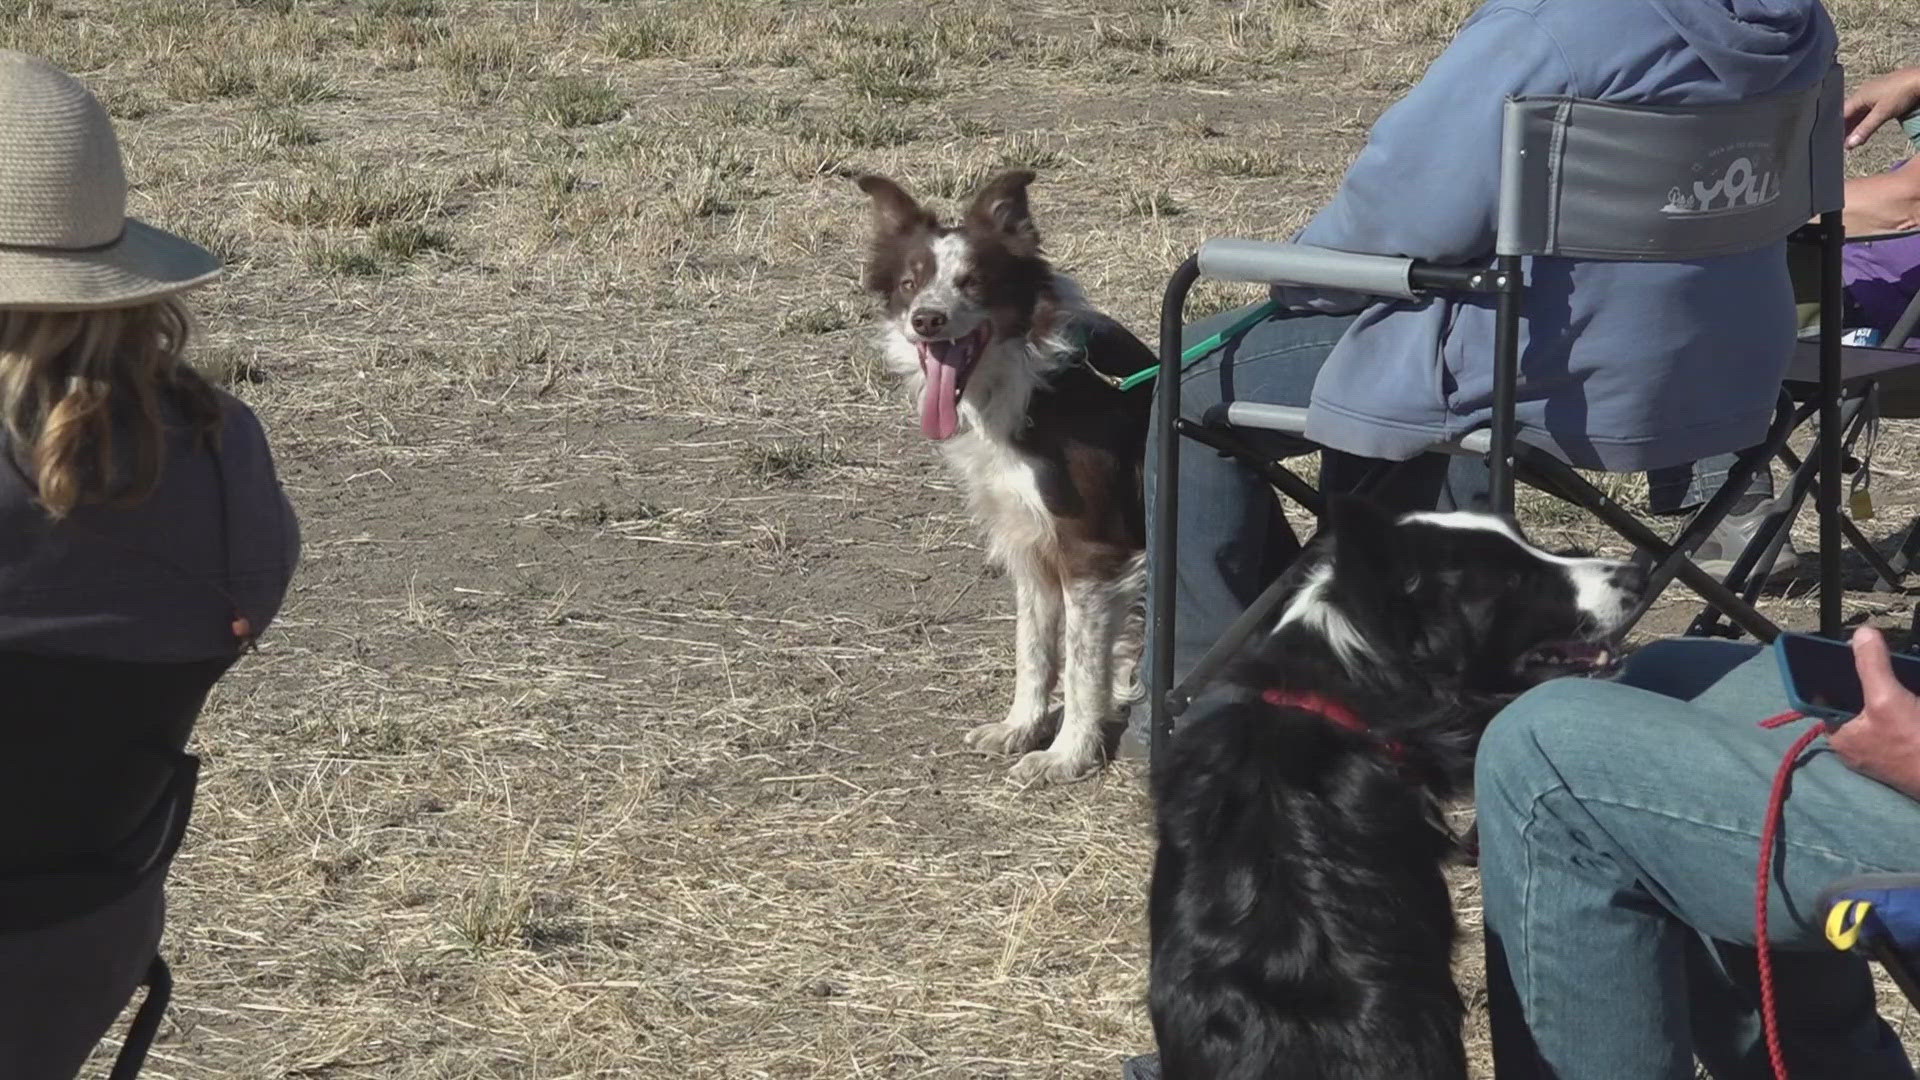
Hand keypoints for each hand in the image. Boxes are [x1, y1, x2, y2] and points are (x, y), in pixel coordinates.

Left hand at [1828, 626, 1919, 798]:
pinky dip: (1902, 704)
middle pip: (1854, 701)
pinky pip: (1896, 720)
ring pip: (1877, 710)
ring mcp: (1881, 749)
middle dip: (1867, 679)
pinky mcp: (1903, 750)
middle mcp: (1855, 745)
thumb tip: (1861, 632)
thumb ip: (1871, 665)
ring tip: (1895, 670)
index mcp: (1839, 735)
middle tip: (1877, 656)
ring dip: (1887, 690)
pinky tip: (1910, 690)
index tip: (1847, 651)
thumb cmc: (1914, 743)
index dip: (1835, 673)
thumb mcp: (1887, 698)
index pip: (1826, 698)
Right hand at [1844, 67, 1919, 148]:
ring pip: (1860, 112)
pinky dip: (1866, 120)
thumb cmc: (1902, 91)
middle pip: (1850, 114)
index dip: (1839, 129)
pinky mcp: (1883, 95)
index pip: (1842, 115)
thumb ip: (1865, 129)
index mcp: (1859, 95)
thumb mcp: (1882, 113)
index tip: (1839, 142)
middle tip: (1846, 143)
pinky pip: (1869, 110)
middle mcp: (1864, 93)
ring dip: (1857, 125)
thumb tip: (1850, 143)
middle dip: (1847, 129)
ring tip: (1856, 139)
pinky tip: (1868, 127)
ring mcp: (1874, 93)